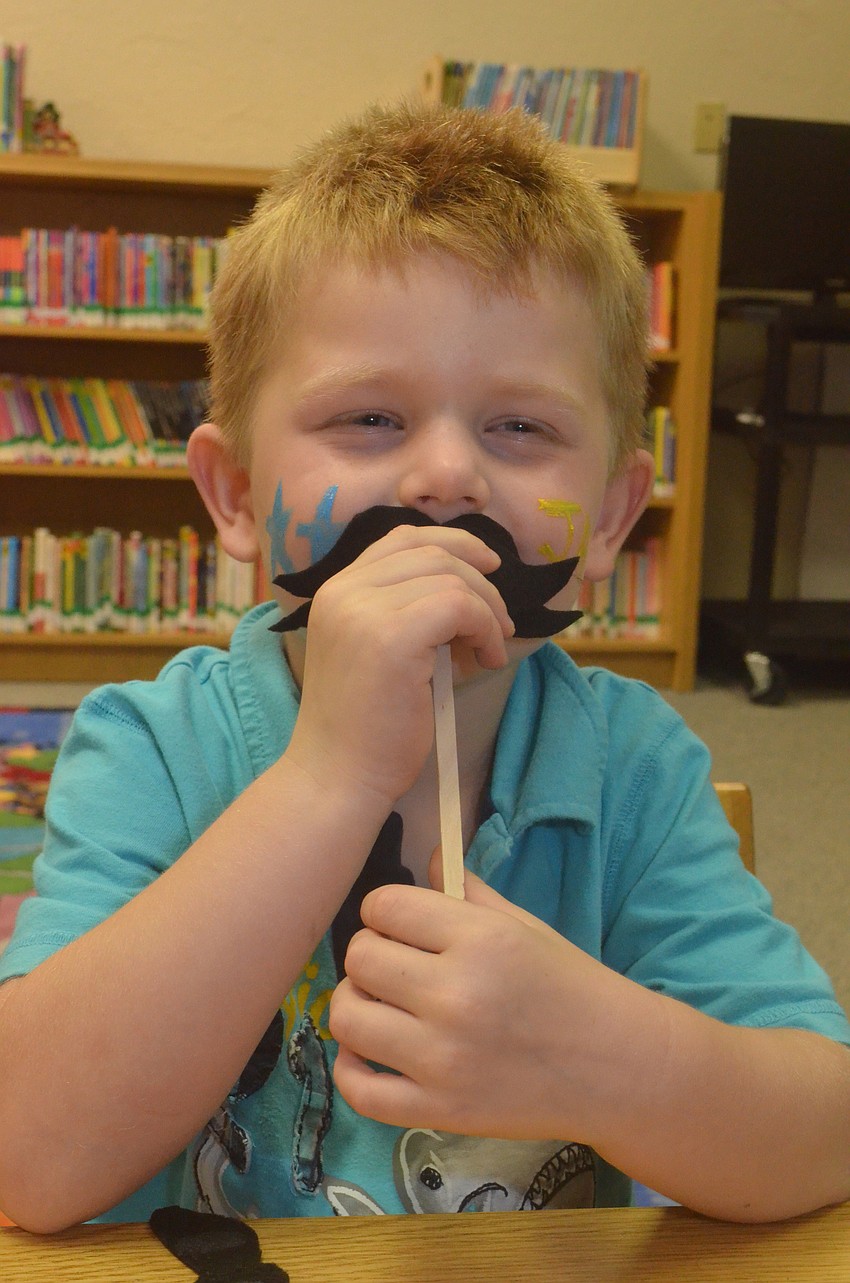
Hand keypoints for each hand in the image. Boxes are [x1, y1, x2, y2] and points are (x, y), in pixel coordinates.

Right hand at [286, 525, 514, 806]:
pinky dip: (485, 627)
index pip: (402, 538)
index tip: (487, 567)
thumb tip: (474, 590)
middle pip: (431, 551)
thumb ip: (408, 613)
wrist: (338, 775)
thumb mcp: (380, 651)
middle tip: (500, 622)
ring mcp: (363, 610)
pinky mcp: (390, 636)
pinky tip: (487, 660)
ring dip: (487, 609)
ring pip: (451, 577)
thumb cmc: (365, 726)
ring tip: (491, 648)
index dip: (453, 544)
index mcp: (335, 590)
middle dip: (480, 580)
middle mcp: (344, 590)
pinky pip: (459, 606)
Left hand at [329, 850, 637, 1142]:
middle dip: (370, 954)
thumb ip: (467, 890)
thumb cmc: (571, 986)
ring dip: (355, 1005)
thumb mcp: (524, 926)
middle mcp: (455, 995)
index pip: (385, 906)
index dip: (384, 911)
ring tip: (381, 1007)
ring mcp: (443, 1059)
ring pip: (348, 1017)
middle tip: (393, 966)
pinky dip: (350, 1070)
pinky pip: (358, 1091)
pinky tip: (368, 1055)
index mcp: (479, 940)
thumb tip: (425, 854)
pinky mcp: (439, 1111)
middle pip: (360, 957)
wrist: (617, 1068)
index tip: (399, 925)